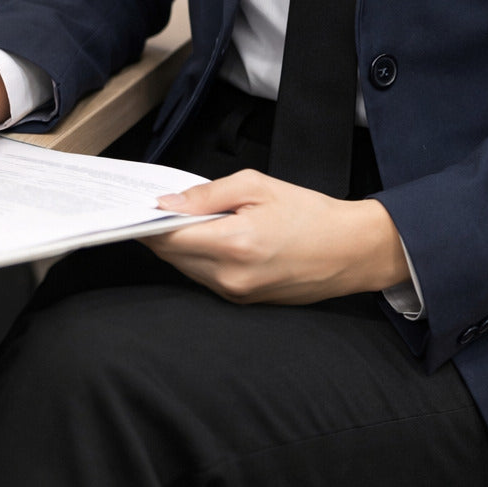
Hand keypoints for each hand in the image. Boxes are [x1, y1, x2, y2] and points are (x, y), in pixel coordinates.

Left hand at [147, 169, 410, 305]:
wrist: (350, 250)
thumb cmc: (311, 213)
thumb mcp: (259, 185)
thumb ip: (209, 193)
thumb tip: (169, 202)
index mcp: (234, 244)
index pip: (169, 236)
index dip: (148, 220)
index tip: (137, 204)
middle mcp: (230, 277)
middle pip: (172, 255)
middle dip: (160, 231)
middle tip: (157, 205)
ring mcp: (236, 294)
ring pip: (186, 268)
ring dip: (180, 244)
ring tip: (187, 216)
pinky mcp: (243, 301)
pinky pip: (205, 278)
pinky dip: (199, 256)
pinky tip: (208, 236)